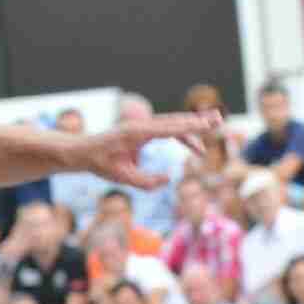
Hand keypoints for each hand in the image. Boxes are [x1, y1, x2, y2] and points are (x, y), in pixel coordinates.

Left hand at [77, 113, 218, 188]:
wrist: (83, 151)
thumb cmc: (100, 164)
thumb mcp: (122, 178)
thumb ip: (146, 182)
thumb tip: (168, 179)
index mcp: (137, 133)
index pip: (170, 128)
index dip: (191, 127)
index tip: (208, 126)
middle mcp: (141, 125)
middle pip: (175, 120)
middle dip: (198, 121)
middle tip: (220, 120)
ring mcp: (141, 126)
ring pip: (172, 123)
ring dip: (192, 126)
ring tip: (214, 128)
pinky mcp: (141, 130)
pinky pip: (166, 129)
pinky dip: (181, 134)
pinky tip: (193, 146)